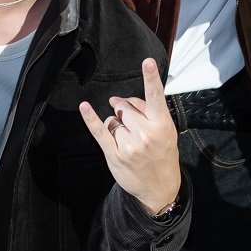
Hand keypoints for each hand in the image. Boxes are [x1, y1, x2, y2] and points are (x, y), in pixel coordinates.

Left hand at [80, 58, 180, 215]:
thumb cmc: (163, 155)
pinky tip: (85, 107)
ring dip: (117, 124)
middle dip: (125, 110)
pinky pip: (100, 132)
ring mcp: (129, 144)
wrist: (159, 188)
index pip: (155, 97)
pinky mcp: (114, 154)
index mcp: (162, 125)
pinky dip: (91, 119)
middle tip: (132, 122)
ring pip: (113, 119)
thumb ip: (147, 112)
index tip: (148, 62)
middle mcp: (146, 133)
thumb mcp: (166, 132)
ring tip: (129, 139)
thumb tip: (120, 100)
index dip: (151, 78)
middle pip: (126, 107)